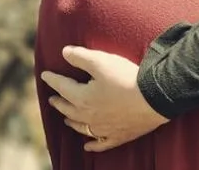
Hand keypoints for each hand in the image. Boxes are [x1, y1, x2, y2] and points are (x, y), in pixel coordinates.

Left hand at [40, 46, 169, 151]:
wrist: (154, 99)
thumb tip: (64, 52)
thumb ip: (80, 57)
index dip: (52, 79)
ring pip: (81, 127)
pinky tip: (87, 146)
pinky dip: (92, 145)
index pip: (62, 87)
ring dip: (71, 121)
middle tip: (52, 98)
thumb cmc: (126, 78)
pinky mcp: (119, 136)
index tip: (45, 75)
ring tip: (65, 118)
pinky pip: (101, 144)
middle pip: (68, 109)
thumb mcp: (100, 61)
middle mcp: (89, 116)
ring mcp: (103, 129)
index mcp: (82, 97)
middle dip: (59, 102)